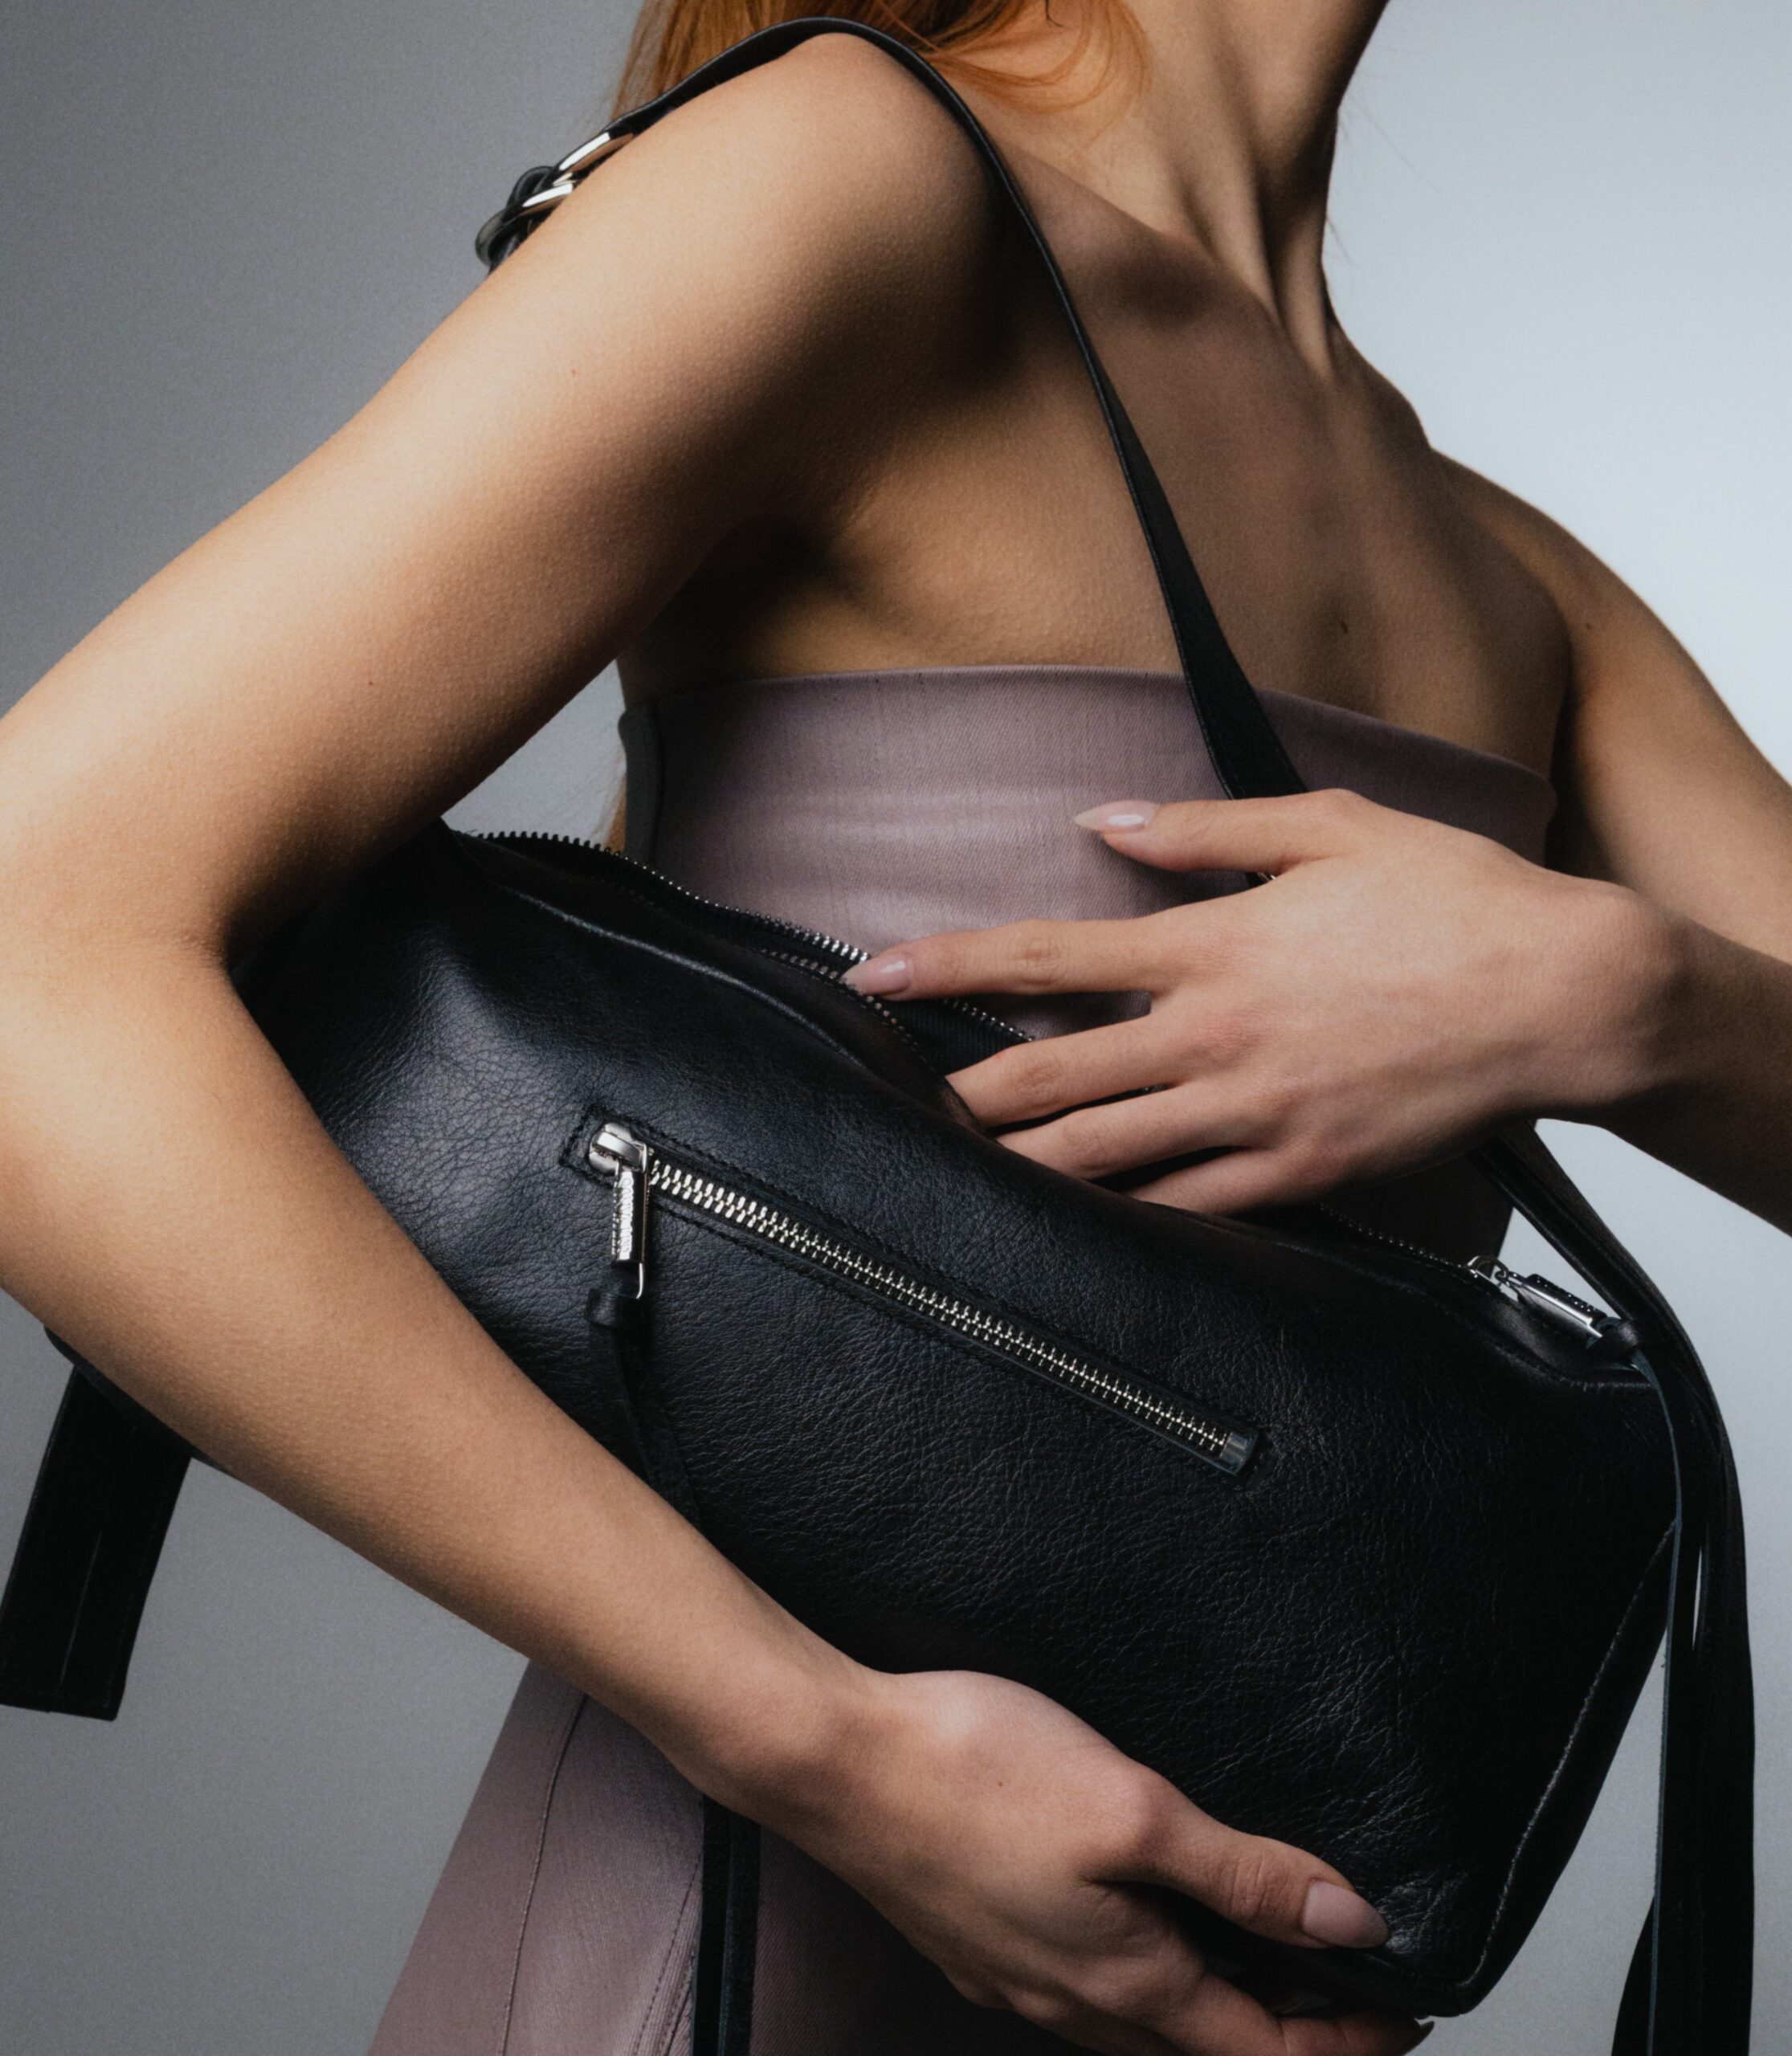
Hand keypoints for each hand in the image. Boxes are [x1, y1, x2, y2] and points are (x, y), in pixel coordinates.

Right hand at [763, 1667, 1426, 2054]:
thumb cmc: (970, 1772)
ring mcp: (1020, 1976)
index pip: (1268, 2053)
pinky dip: (1149, 1968)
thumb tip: (1347, 1924)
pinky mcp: (982, 1940)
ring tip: (1263, 1944)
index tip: (1407, 2006)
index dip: (1351, 2039)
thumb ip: (1240, 1872)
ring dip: (1217, 1998)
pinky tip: (1142, 1910)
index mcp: (1126, 1983)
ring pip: (1146, 2021)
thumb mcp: (1133, 1810)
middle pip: (1209, 2047)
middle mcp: (1074, 2002)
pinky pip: (1089, 1984)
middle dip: (1290, 2026)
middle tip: (1350, 1981)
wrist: (832, 1760)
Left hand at [846, 789, 1671, 1213]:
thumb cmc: (1450, 898)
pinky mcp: (1300, 1173)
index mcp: (1212, 944)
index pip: (1048, 951)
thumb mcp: (1328, 826)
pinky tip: (1075, 1231)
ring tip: (951, 1177)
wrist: (1561, 995)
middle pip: (1052, 1071)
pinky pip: (1188, 1209)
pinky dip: (1125, 1219)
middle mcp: (1214, 1034)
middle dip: (958, 1090)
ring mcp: (1255, 1113)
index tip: (871, 973)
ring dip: (1018, 1166)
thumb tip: (1101, 820)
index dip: (949, 963)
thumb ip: (1203, 829)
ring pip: (1103, 1155)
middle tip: (884, 1105)